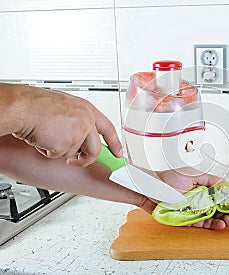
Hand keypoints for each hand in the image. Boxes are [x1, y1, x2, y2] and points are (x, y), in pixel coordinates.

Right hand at [2, 84, 121, 166]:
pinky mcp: (68, 143)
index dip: (114, 142)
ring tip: (48, 137)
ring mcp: (79, 132)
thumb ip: (78, 120)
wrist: (23, 107)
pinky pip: (59, 155)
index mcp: (87, 109)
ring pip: (75, 154)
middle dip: (84, 159)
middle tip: (75, 160)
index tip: (118, 152)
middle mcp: (87, 120)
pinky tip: (42, 137)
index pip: (108, 128)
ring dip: (60, 151)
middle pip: (95, 149)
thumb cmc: (37, 105)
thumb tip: (81, 134)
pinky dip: (48, 151)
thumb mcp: (66, 107)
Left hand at [155, 167, 228, 229]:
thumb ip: (209, 179)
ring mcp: (193, 210)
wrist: (151, 188)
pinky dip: (211, 225)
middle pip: (218, 209)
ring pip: (212, 218)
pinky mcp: (187, 220)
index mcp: (202, 188)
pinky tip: (219, 224)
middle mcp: (199, 200)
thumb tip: (224, 182)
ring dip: (222, 220)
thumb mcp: (192, 174)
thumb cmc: (167, 178)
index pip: (220, 196)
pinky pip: (201, 224)